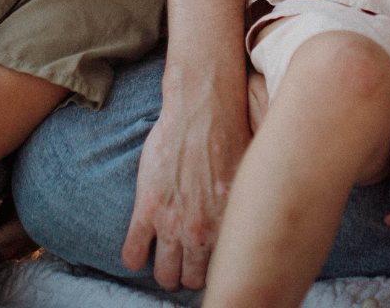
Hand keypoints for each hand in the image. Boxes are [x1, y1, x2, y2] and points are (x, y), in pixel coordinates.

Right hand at [121, 81, 251, 289]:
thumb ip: (245, 209)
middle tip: (185, 260)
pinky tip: (139, 248)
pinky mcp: (147, 208)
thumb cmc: (230, 137)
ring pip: (164, 274)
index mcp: (229, 227)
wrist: (204, 110)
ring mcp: (172, 223)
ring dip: (164, 269)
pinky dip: (134, 256)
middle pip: (190, 280)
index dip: (213, 269)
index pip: (221, 272)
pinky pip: (133, 253)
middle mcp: (202, 233)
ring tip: (164, 257)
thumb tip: (256, 225)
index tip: (207, 261)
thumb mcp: (249, 178)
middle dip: (187, 273)